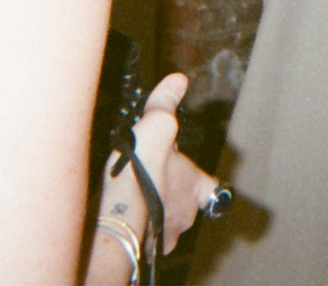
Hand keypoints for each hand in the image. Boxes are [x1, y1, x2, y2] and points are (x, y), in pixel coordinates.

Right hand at [129, 72, 221, 253]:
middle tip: (151, 181)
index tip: (190, 176)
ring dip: (154, 212)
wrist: (117, 210)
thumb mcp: (158, 124)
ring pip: (164, 223)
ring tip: (135, 198)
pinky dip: (136, 228)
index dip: (200, 180)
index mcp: (196, 186)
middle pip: (184, 205)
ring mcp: (165, 235)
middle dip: (170, 194)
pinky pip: (144, 238)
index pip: (210, 186)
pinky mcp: (142, 247)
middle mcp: (186, 215)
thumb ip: (166, 103)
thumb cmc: (142, 170)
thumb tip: (178, 80)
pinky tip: (122, 215)